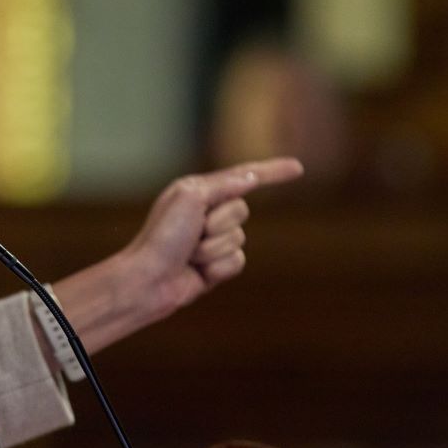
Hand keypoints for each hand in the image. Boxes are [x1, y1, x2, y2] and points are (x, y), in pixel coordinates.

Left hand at [121, 158, 304, 319]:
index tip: (298, 168)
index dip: (272, 172)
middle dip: (219, 223)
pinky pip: (238, 262)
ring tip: (189, 254)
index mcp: (199, 191)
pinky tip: (198, 271)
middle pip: (241, 211)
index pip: (244, 177)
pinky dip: (218, 267)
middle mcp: (207, 213)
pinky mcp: (216, 266)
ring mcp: (212, 241)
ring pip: (239, 239)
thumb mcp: (190, 197)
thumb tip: (250, 177)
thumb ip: (223, 185)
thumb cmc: (163, 235)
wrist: (149, 279)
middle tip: (192, 233)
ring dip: (214, 248)